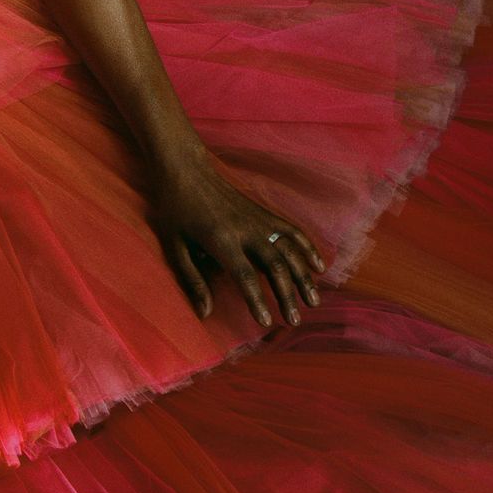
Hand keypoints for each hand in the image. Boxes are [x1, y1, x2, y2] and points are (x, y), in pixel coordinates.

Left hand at [145, 148, 325, 329]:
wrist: (186, 170)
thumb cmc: (175, 210)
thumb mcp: (174, 246)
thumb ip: (191, 279)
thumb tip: (204, 313)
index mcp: (221, 240)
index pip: (245, 276)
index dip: (257, 300)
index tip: (267, 323)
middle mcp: (245, 230)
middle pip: (275, 266)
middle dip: (287, 295)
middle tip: (294, 320)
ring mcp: (258, 219)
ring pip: (289, 251)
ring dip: (303, 277)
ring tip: (313, 302)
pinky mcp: (264, 212)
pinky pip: (292, 230)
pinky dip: (308, 248)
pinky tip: (319, 266)